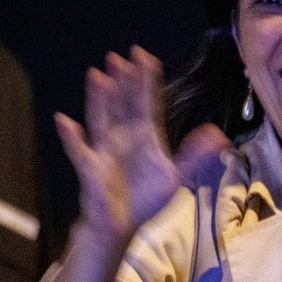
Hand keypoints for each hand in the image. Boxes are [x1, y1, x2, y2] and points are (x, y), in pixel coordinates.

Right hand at [55, 46, 179, 246]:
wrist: (122, 225)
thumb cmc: (146, 198)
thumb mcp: (175, 176)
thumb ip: (194, 155)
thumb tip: (217, 135)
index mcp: (144, 135)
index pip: (146, 102)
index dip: (145, 80)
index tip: (144, 57)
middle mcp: (123, 137)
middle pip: (122, 104)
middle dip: (121, 81)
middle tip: (119, 57)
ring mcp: (104, 150)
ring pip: (100, 118)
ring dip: (98, 99)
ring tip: (97, 76)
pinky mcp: (91, 168)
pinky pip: (79, 151)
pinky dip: (71, 137)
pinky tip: (64, 121)